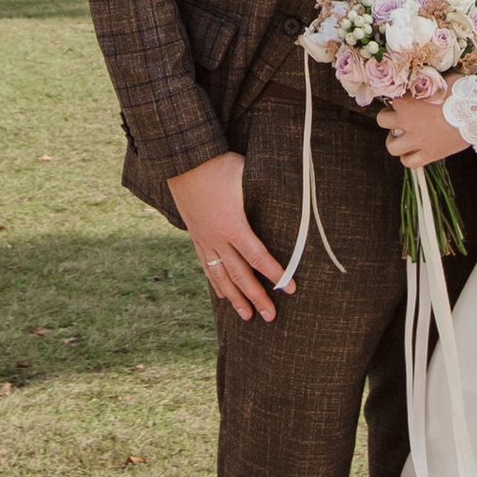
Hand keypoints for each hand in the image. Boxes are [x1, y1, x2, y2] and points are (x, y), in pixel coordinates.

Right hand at [168, 151, 289, 323]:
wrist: (183, 160)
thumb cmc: (219, 165)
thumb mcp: (247, 175)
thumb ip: (265, 190)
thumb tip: (292, 191)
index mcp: (233, 225)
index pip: (258, 257)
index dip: (276, 275)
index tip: (290, 288)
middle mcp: (217, 238)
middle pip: (240, 275)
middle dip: (257, 297)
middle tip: (271, 316)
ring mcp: (204, 239)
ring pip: (221, 276)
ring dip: (235, 298)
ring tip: (247, 316)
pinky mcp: (196, 236)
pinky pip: (207, 266)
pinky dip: (216, 283)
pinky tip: (223, 295)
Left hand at [380, 89, 468, 166]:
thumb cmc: (461, 93)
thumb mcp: (439, 81)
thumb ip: (425, 84)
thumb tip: (421, 81)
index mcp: (407, 102)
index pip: (391, 99)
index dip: (398, 98)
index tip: (406, 98)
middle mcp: (407, 122)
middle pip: (383, 120)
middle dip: (389, 117)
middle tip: (400, 116)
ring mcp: (417, 141)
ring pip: (392, 146)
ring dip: (394, 140)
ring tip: (403, 136)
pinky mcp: (430, 154)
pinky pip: (410, 162)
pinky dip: (408, 158)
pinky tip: (413, 151)